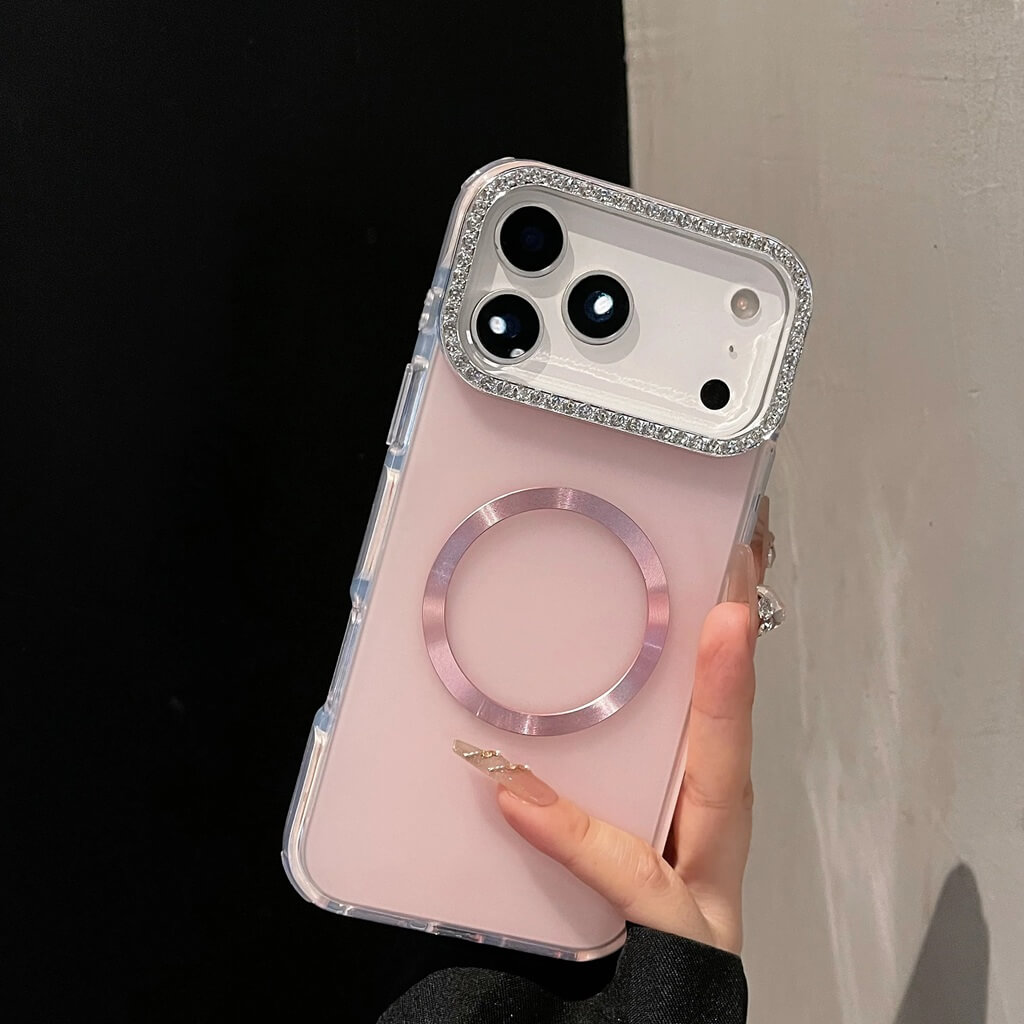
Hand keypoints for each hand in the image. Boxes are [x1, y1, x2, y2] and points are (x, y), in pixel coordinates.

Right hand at [479, 500, 772, 954]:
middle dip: (733, 597)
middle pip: (726, 672)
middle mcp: (711, 764)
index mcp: (719, 801)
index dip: (727, 668)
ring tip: (700, 540)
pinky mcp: (660, 759)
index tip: (727, 606)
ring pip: (698, 674)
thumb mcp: (651, 910)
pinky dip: (671, 642)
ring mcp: (687, 757)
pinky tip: (644, 609)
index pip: (728, 728)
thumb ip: (592, 854)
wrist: (682, 973)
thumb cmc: (685, 942)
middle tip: (732, 526)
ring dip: (707, 606)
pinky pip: (667, 692)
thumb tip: (513, 790)